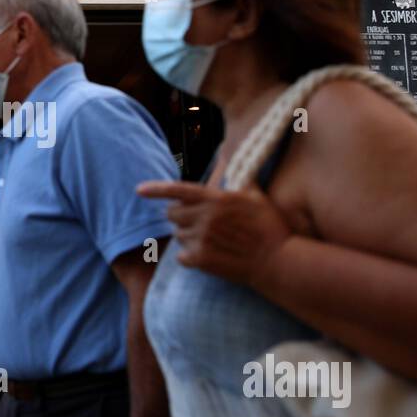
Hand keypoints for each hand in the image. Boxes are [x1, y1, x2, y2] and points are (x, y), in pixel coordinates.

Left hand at [137, 180, 291, 289]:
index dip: (155, 189)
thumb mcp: (256, 196)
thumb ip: (238, 176)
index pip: (178, 190)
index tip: (138, 190)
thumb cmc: (270, 227)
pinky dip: (191, 257)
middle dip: (181, 216)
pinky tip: (209, 256)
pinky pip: (181, 257)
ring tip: (212, 240)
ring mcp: (201, 239)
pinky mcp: (201, 260)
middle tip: (199, 222)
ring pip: (178, 236)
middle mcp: (205, 217)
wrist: (278, 262)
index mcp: (216, 199)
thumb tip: (229, 154)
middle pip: (173, 214)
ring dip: (189, 237)